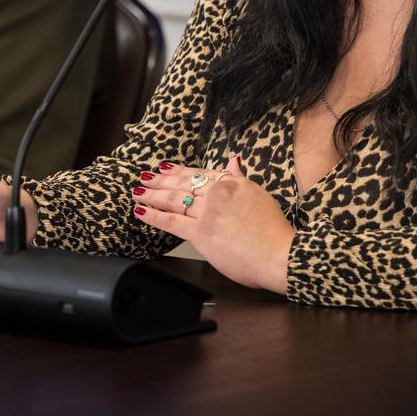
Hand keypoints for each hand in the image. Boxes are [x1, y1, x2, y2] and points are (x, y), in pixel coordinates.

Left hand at [132, 155, 293, 293]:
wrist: (278, 253)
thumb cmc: (273, 230)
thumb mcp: (259, 195)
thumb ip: (240, 179)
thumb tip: (233, 162)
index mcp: (231, 183)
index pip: (198, 173)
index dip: (178, 171)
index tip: (164, 168)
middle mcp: (217, 194)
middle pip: (181, 184)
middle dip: (159, 181)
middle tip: (144, 178)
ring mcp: (207, 213)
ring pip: (173, 200)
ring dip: (152, 195)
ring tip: (138, 192)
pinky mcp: (201, 234)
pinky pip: (171, 222)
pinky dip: (153, 215)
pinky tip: (140, 211)